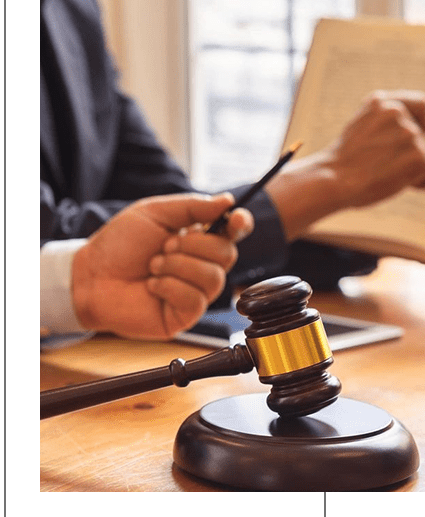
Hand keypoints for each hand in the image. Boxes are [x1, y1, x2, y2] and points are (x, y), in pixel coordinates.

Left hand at [71, 193, 252, 338]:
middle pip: (227, 254)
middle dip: (194, 246)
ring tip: (153, 266)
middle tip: (165, 245)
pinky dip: (170, 287)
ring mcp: (196, 291)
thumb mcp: (155, 213)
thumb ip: (193, 207)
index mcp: (199, 239)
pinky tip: (152, 286)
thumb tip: (227, 201)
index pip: (234, 232)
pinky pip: (196, 299)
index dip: (241, 224)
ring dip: (178, 266)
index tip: (236, 219)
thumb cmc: (119, 245)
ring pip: (214, 277)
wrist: (90, 276)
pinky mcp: (185, 315)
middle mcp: (202, 265)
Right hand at [326, 90, 424, 206]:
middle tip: (385, 165)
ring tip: (385, 176)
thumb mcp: (361, 130)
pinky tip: (399, 185)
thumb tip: (418, 134)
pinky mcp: (419, 157)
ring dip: (412, 170)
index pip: (420, 103)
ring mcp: (409, 134)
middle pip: (424, 132)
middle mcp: (397, 112)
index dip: (419, 121)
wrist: (332, 180)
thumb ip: (385, 126)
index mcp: (380, 102)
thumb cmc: (342, 164)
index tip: (412, 136)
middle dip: (412, 151)